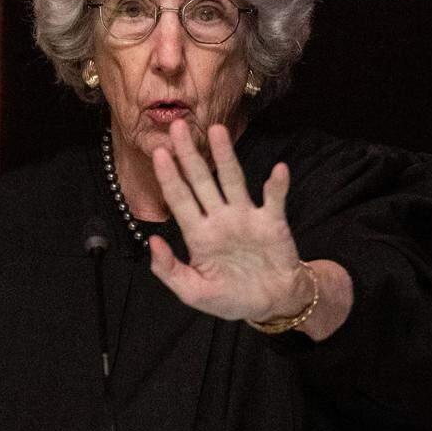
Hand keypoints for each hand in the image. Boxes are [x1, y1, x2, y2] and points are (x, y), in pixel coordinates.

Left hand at [149, 120, 311, 322]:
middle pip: (201, 180)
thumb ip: (169, 271)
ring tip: (217, 130)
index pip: (179, 199)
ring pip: (233, 180)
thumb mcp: (194, 293)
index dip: (169, 176)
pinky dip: (276, 185)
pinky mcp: (272, 222)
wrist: (271, 304)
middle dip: (189, 154)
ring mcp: (245, 217)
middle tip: (178, 126)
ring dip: (226, 156)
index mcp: (198, 234)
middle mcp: (219, 218)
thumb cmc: (230, 297)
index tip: (159, 152)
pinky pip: (274, 199)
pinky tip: (278, 169)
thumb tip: (152, 241)